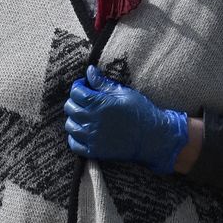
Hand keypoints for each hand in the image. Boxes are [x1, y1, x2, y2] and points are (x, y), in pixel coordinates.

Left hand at [64, 66, 188, 173]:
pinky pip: (74, 144)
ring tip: (84, 116)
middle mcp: (93, 121)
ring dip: (74, 118)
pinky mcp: (94, 151)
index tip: (84, 86)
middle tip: (84, 100)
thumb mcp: (123, 93)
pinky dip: (74, 137)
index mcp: (100, 104)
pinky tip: (83, 132)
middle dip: (74, 101)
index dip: (78, 86)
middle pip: (70, 108)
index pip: (76, 92)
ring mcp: (93, 137)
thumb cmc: (140, 112)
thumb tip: (90, 70)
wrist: (152, 138)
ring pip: (70, 125)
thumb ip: (103, 83)